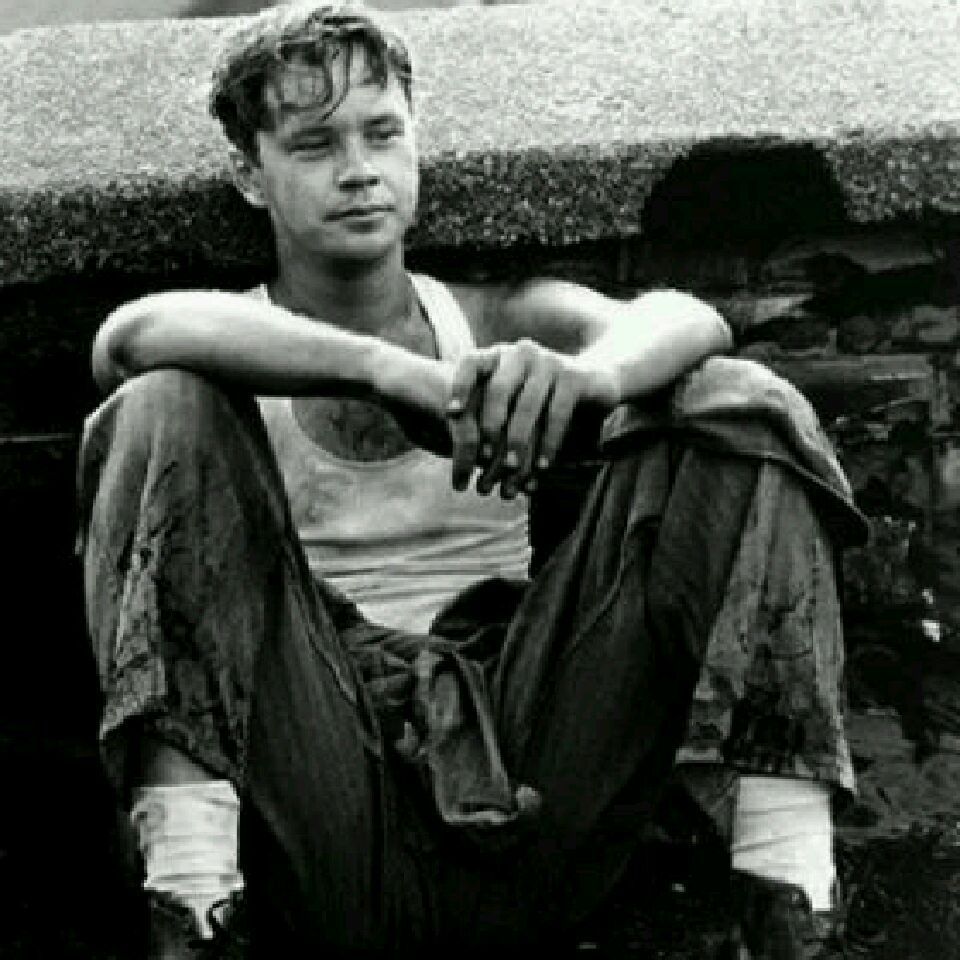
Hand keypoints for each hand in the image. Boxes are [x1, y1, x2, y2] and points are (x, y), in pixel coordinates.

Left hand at [445, 339, 618, 496]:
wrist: (597, 379)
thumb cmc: (544, 396)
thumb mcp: (514, 398)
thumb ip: (489, 412)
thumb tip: (460, 450)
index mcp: (501, 355)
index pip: (472, 362)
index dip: (459, 386)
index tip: (452, 414)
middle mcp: (522, 353)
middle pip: (498, 390)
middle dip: (489, 429)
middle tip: (482, 461)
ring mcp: (550, 362)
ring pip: (527, 406)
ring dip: (517, 442)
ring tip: (511, 471)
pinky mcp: (575, 377)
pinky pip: (557, 414)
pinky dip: (548, 443)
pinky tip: (541, 467)